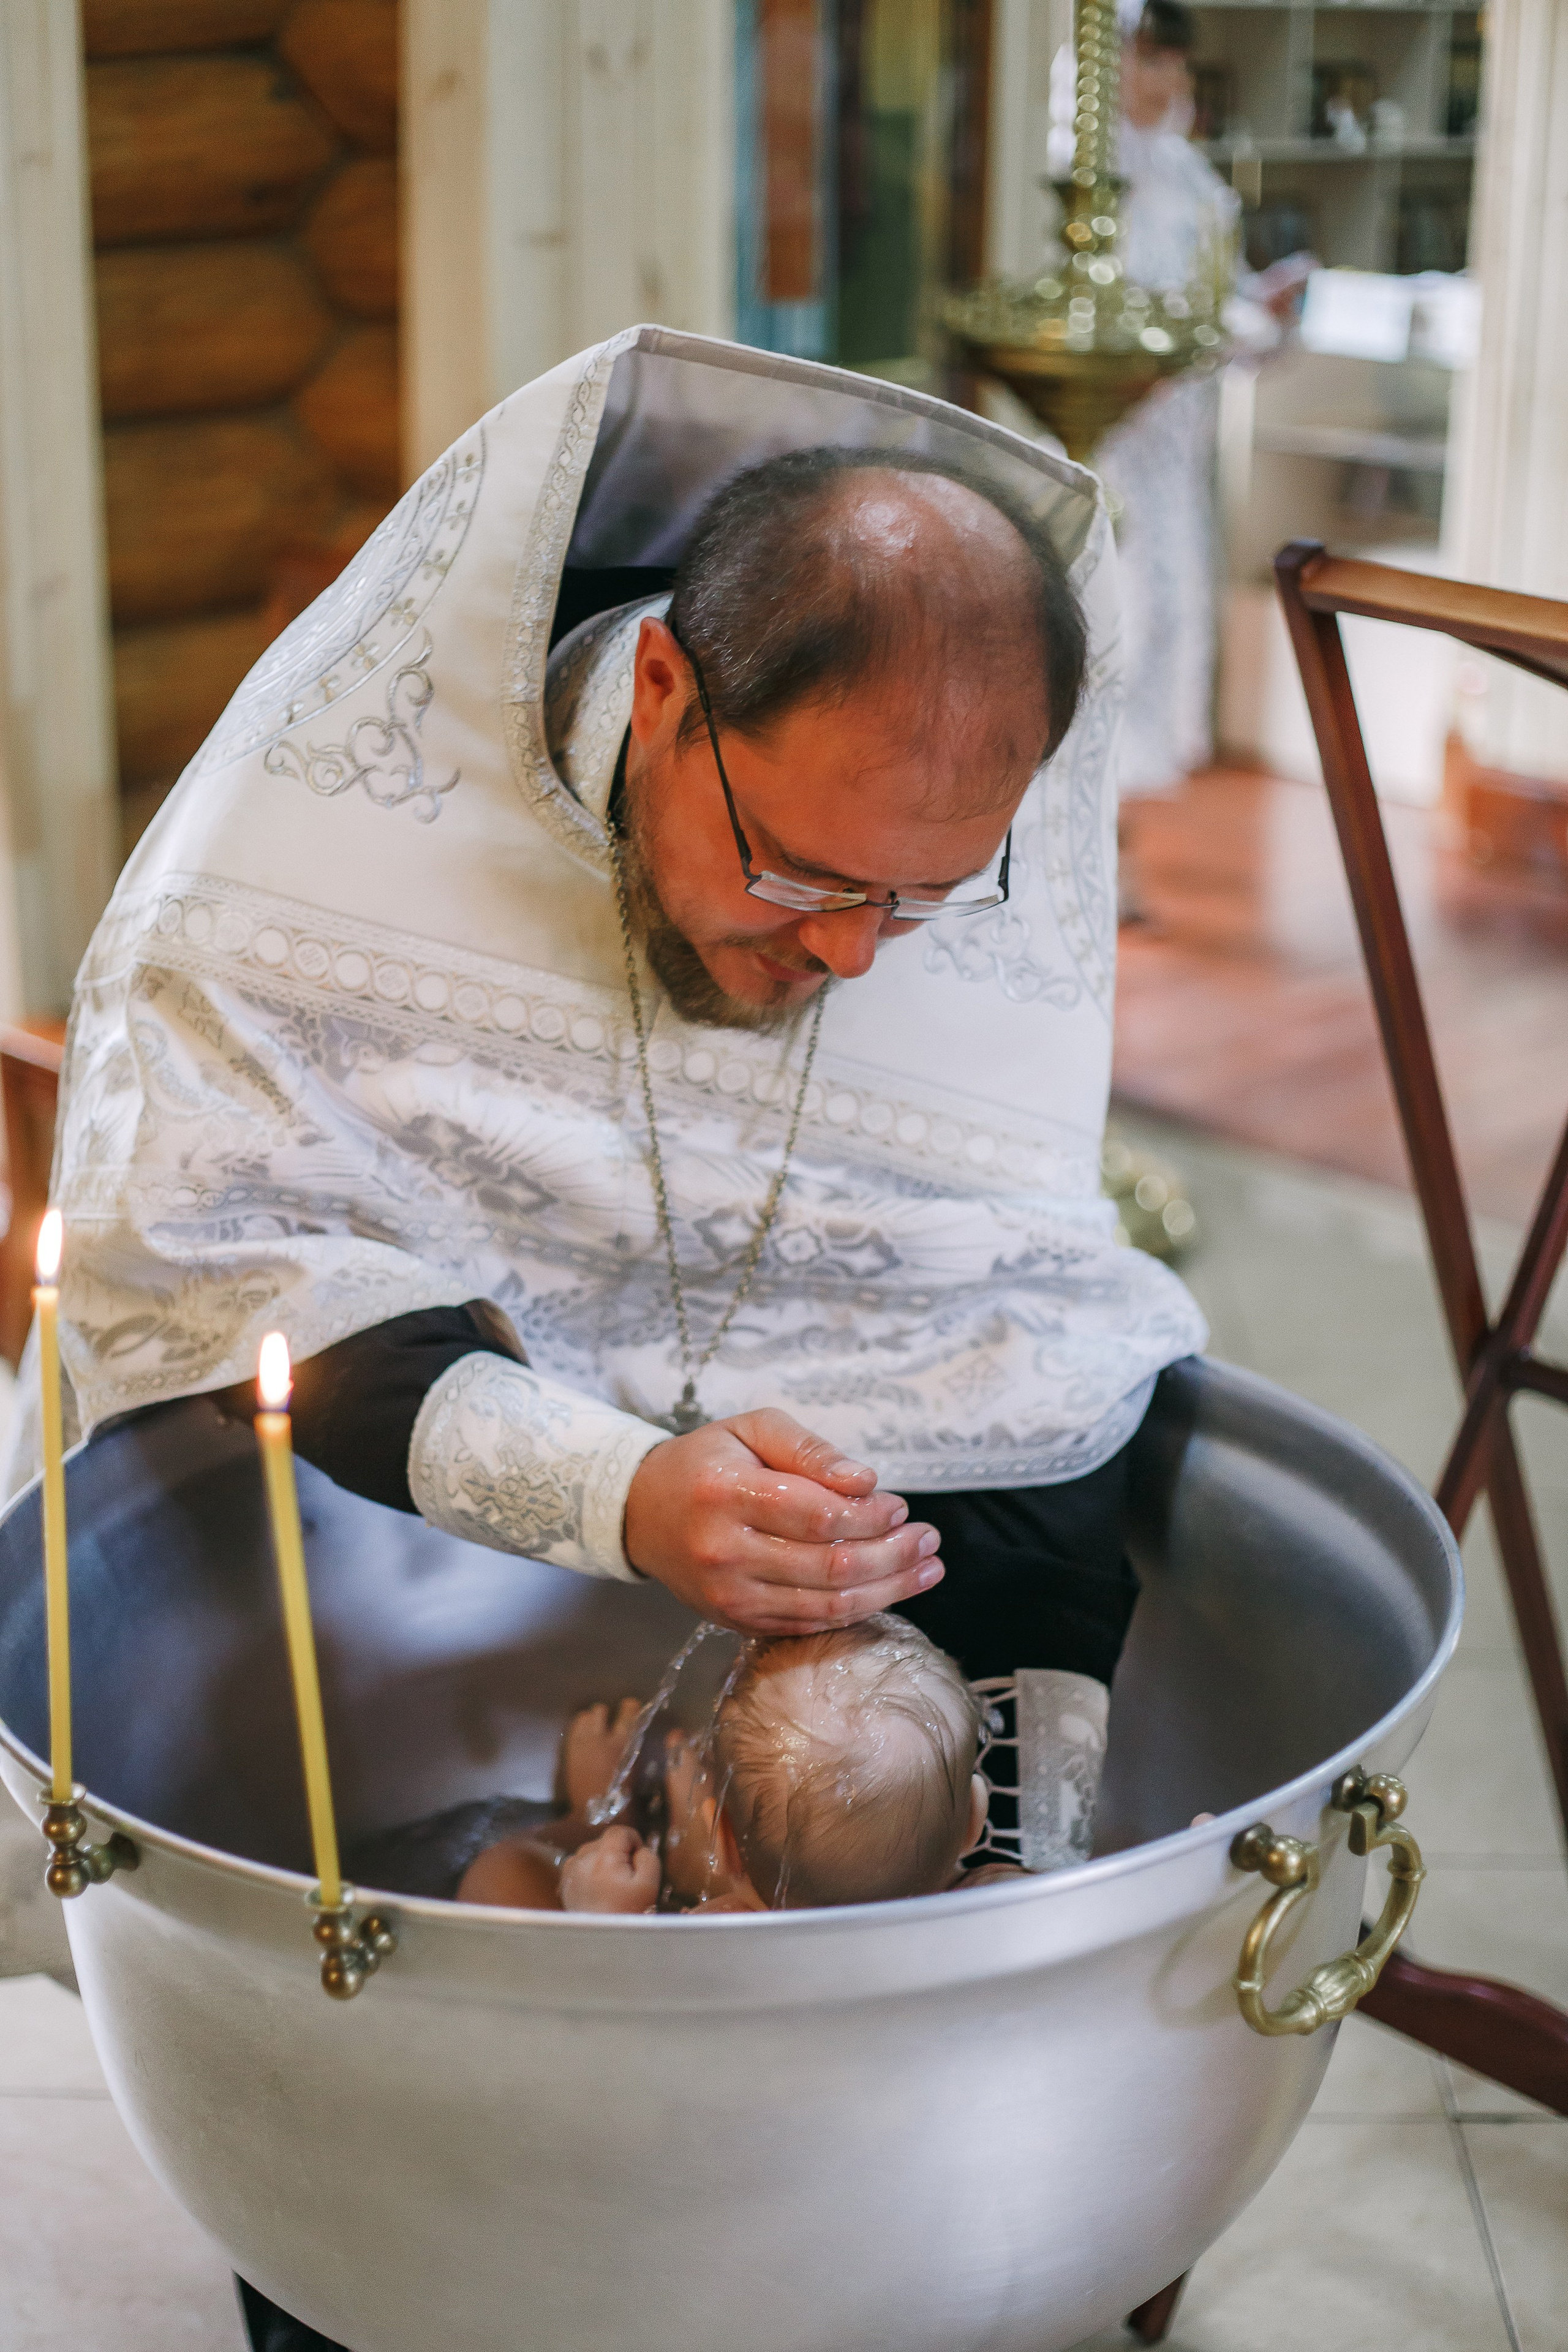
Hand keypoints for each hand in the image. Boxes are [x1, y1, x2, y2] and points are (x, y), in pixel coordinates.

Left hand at [558, 1826, 660, 1914]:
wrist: (599, 1942)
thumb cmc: (625, 1914)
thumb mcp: (648, 1885)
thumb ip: (648, 1858)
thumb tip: (638, 1849)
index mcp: (604, 1856)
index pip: (620, 1831)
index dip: (633, 1842)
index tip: (637, 1862)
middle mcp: (583, 1858)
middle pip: (605, 1841)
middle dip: (618, 1853)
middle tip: (625, 1879)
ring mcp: (571, 1870)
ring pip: (592, 1852)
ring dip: (603, 1862)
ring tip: (610, 1886)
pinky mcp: (565, 1882)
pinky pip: (580, 1866)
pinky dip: (590, 1872)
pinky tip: (597, 1890)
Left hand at [559, 1698, 644, 1820]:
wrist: (595, 1813)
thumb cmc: (621, 1793)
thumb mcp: (634, 1766)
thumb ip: (632, 1745)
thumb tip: (632, 1729)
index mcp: (623, 1743)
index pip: (628, 1711)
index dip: (629, 1707)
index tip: (630, 1708)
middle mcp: (601, 1738)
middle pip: (601, 1710)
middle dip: (606, 1714)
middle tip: (608, 1723)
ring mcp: (583, 1743)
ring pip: (586, 1716)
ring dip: (592, 1720)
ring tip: (595, 1730)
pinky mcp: (571, 1749)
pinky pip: (575, 1727)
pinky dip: (581, 1727)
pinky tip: (586, 1737)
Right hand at [622, 1408, 943, 1634]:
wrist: (642, 1514)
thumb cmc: (707, 1463)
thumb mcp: (751, 1430)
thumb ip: (809, 1450)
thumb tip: (865, 1481)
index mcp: (727, 1495)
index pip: (818, 1515)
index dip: (871, 1516)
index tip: (900, 1506)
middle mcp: (725, 1552)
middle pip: (830, 1567)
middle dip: (894, 1556)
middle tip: (929, 1540)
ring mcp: (729, 1596)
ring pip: (827, 1605)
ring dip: (889, 1590)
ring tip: (927, 1569)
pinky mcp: (735, 1621)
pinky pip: (808, 1625)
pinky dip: (854, 1612)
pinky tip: (887, 1592)